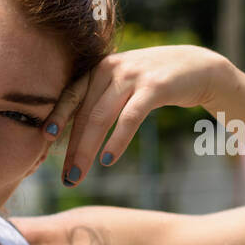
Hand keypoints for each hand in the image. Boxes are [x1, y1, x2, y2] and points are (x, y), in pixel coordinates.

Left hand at [44, 45, 233, 185]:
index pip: (71, 97)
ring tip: (79, 175)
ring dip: (88, 150)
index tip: (44, 141)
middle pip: (85, 113)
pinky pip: (130, 117)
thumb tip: (74, 135)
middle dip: (73, 148)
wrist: (199, 67)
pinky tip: (108, 159)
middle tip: (66, 177)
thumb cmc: (155, 83)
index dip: (56, 118)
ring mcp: (132, 75)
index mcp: (99, 69)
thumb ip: (101, 100)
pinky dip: (117, 140)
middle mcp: (111, 68)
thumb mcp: (124, 84)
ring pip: (101, 117)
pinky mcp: (154, 86)